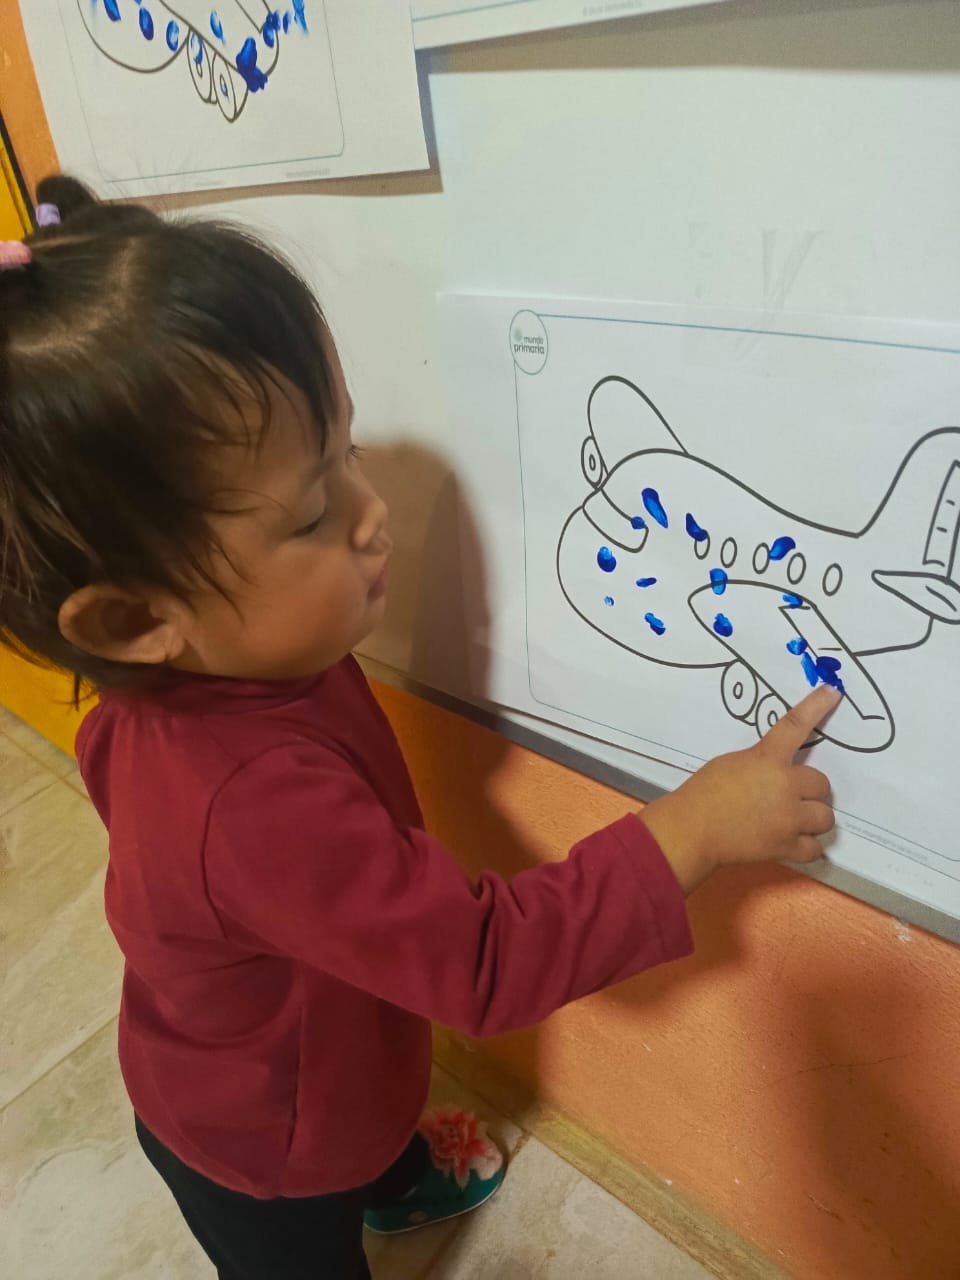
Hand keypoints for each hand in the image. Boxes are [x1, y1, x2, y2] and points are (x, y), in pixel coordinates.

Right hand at [641, 685, 840, 894]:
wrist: (693, 830)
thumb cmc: (704, 792)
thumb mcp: (733, 764)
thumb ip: (762, 764)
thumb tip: (780, 774)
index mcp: (768, 760)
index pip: (795, 726)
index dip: (816, 707)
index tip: (833, 693)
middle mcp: (785, 787)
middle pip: (822, 784)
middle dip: (809, 791)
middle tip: (789, 797)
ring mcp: (789, 820)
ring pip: (825, 817)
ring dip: (812, 818)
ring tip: (793, 821)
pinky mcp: (786, 847)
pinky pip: (815, 848)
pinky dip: (806, 846)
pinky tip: (792, 841)